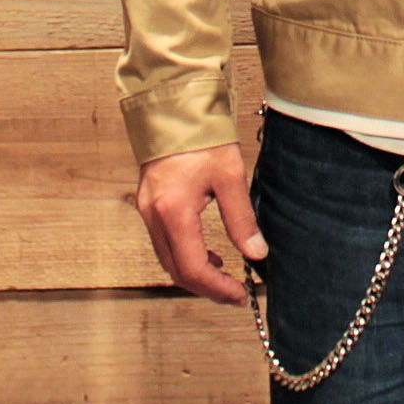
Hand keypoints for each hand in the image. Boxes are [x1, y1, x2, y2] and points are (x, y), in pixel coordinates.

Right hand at [135, 141, 264, 304]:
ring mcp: (146, 211)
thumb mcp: (229, 175)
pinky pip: (164, 244)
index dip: (217, 289)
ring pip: (167, 260)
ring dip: (194, 274)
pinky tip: (208, 253)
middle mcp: (153, 216)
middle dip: (206, 288)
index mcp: (173, 212)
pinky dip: (184, 256)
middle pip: (176, 271)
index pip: (193, 268)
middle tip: (235, 294)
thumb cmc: (201, 136)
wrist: (174, 107)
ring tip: (225, 276)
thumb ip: (241, 218)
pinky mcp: (148, 205)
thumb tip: (256, 253)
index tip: (240, 296)